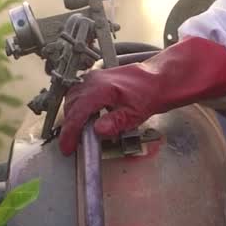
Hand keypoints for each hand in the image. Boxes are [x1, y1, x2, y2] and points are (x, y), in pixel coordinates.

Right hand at [57, 36, 225, 154]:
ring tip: (78, 133)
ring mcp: (94, 77)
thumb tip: (98, 130)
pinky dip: (77, 106)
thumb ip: (116, 122)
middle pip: (72, 105)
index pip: (78, 113)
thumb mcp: (135, 113)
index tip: (67, 147)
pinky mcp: (96, 78)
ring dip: (72, 116)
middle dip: (70, 126)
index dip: (70, 133)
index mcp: (101, 89)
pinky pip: (79, 92)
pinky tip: (85, 117)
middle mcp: (93, 81)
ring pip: (73, 98)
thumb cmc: (150, 94)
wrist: (159, 77)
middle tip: (72, 144)